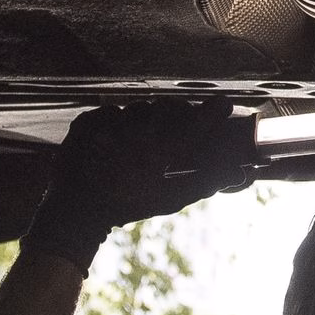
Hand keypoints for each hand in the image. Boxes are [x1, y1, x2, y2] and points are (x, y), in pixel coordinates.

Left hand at [23, 101, 237, 261]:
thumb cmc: (127, 206)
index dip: (213, 111)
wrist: (74, 210)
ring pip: (139, 107)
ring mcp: (109, 123)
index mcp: (159, 149)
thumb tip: (239, 174)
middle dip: (179, 112)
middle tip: (181, 122)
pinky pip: (111, 110)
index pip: (196, 122)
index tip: (223, 104)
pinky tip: (118, 137)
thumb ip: (204, 182)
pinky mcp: (88, 121)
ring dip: (148, 116)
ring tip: (147, 132)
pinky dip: (118, 120)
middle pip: (168, 108)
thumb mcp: (169, 198)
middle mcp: (136, 130)